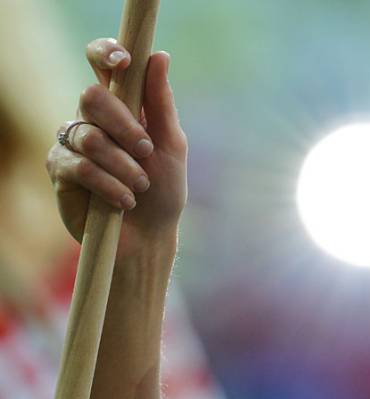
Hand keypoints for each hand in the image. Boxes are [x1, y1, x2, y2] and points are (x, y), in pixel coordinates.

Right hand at [46, 38, 187, 256]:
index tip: (123, 62)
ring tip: (140, 186)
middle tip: (146, 151)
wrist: (149, 235)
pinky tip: (124, 200)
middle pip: (91, 97)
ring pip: (89, 136)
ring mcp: (72, 142)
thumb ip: (161, 103)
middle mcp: (92, 118)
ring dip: (123, 164)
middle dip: (125, 125)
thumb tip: (158, 56)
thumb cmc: (164, 189)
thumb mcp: (171, 145)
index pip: (102, 64)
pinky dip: (109, 184)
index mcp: (121, 105)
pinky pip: (80, 167)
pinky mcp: (59, 170)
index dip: (105, 53)